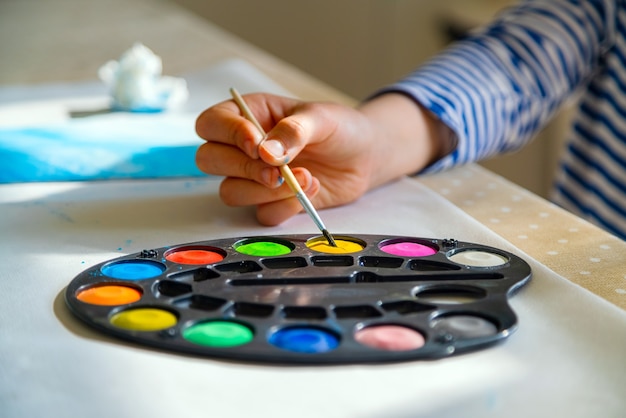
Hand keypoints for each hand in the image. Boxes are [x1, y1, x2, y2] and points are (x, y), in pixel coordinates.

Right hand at [195, 92, 444, 224]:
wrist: (365, 156)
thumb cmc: (340, 128)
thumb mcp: (321, 118)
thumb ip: (293, 131)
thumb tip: (266, 153)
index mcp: (249, 115)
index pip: (212, 123)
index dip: (228, 135)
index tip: (258, 146)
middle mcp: (244, 148)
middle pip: (210, 160)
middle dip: (243, 169)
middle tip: (278, 172)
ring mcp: (255, 178)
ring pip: (231, 192)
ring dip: (267, 191)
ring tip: (307, 178)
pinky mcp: (272, 203)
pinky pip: (262, 214)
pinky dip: (285, 207)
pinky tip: (312, 190)